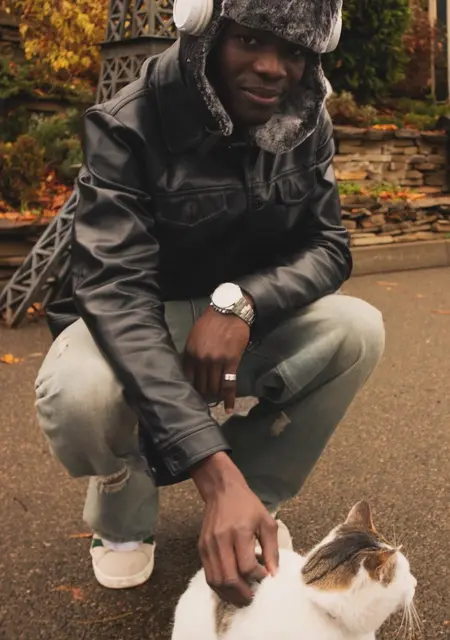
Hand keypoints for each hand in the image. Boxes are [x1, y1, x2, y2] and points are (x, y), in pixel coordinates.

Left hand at [183, 304, 250, 413]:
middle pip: (201, 385)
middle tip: (206, 397)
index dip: (190, 388)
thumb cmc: (210, 323)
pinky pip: (229, 385)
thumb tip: (188, 371)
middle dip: (203, 393)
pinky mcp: (232, 362)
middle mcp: (201, 360)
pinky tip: (229, 408)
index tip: (192, 394)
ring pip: (214, 387)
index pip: (187, 378)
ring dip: (215, 394)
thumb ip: (190, 354)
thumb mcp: (193, 336)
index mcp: (190, 353)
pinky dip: (229, 398)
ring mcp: (217, 362)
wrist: (229, 311)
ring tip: (216, 398)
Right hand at [191, 452, 278, 606]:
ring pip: (216, 581)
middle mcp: (221, 540)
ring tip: (244, 597)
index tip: (266, 577)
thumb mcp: (266, 522)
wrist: (222, 491)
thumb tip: (273, 575)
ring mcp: (208, 545)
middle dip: (243, 594)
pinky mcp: (201, 548)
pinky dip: (220, 587)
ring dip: (230, 595)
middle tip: (255, 597)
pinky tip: (232, 588)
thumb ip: (272, 550)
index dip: (258, 578)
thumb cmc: (247, 505)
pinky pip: (209, 575)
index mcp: (240, 532)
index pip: (246, 567)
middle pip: (229, 578)